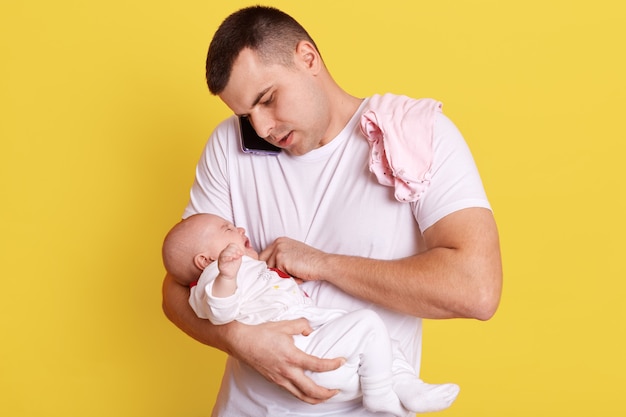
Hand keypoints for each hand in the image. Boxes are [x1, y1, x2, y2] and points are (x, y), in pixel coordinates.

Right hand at [218, 243, 243, 278]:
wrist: (230, 274)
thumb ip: (239, 254)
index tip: (241, 254)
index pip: (232, 245)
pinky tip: (231, 259)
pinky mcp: (220, 262)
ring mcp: (221, 257)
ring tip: (236, 257)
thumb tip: (241, 252)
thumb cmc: (234, 265)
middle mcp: (224, 252)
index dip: (237, 248)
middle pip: (229, 248)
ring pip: (225, 252)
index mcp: (228, 250)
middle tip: (239, 256)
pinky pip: (223, 258)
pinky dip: (227, 258)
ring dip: (232, 254)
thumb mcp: (238, 258)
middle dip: (235, 251)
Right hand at [226, 319, 343, 403]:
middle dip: (327, 393)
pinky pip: (291, 392)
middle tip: (337, 390)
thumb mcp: (285, 324)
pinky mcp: (274, 381)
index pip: (318, 365)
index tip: (341, 362)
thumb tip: (311, 331)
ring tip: (325, 395)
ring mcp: (280, 379)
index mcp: (292, 357)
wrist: (241, 341)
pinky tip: (306, 390)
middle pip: (312, 390)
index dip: (333, 365)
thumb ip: (302, 325)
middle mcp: (287, 372)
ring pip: (301, 396)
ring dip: (316, 398)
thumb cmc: (261, 333)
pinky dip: (303, 394)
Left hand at [260, 237, 326, 281]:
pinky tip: (298, 276)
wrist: (322, 264)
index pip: (263, 256)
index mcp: (279, 241)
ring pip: (270, 270)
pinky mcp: (281, 259)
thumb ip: (279, 257)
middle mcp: (277, 243)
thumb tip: (267, 270)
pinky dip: (287, 278)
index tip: (276, 273)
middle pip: (263, 263)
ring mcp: (278, 250)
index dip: (268, 267)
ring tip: (295, 274)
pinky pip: (277, 274)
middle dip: (273, 272)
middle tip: (288, 275)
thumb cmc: (310, 262)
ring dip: (280, 275)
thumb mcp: (292, 254)